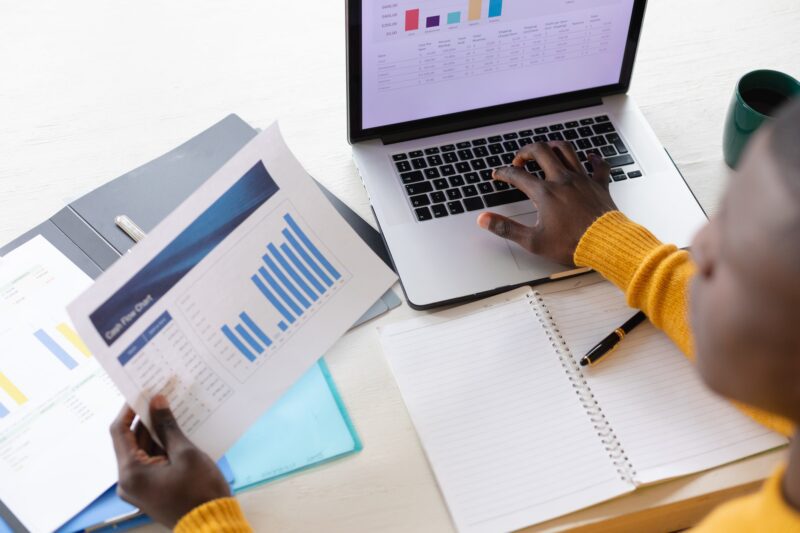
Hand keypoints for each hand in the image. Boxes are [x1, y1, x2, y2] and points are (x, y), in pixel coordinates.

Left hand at [110, 395, 230, 527]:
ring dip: (155, 431)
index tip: (141, 392)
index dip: (129, 409)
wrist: (212, 523)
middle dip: (146, 419)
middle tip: (160, 396)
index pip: (119, 432)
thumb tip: (157, 402)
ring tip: (170, 409)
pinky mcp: (152, 490)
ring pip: (143, 451)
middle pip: (131, 441)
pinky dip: (161, 446)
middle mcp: (129, 481)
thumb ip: (167, 426)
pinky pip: (152, 461)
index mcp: (130, 473)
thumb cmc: (199, 490)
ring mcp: (140, 487)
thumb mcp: (185, 453)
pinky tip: (176, 430)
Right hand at [477, 141, 617, 265]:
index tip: (498, 174)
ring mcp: (582, 180)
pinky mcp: (599, 185)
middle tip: (520, 160)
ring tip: (546, 150)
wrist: (605, 245)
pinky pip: (598, 165)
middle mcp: (563, 180)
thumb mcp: (533, 241)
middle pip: (541, 152)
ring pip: (567, 151)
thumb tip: (484, 220)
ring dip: (553, 146)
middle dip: (526, 151)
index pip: (517, 175)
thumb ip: (506, 228)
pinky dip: (593, 159)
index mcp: (545, 193)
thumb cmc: (572, 244)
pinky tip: (589, 157)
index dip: (503, 173)